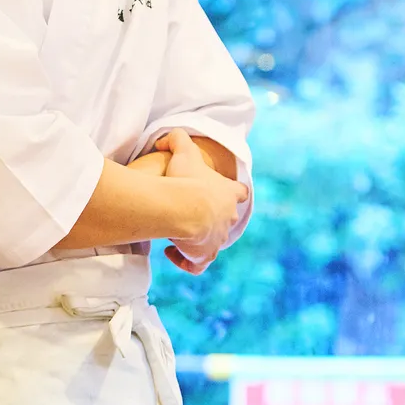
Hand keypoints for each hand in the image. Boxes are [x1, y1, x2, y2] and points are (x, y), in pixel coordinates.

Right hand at [155, 129, 248, 273]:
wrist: (184, 208)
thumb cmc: (187, 180)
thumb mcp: (185, 151)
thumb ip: (177, 139)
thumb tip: (164, 141)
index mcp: (229, 194)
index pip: (240, 193)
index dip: (232, 193)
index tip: (218, 193)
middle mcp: (228, 218)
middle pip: (226, 219)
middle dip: (211, 217)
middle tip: (190, 212)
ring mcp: (218, 240)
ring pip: (211, 242)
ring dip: (195, 238)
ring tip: (177, 231)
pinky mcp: (204, 257)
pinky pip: (196, 265)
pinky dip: (184, 260)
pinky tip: (171, 251)